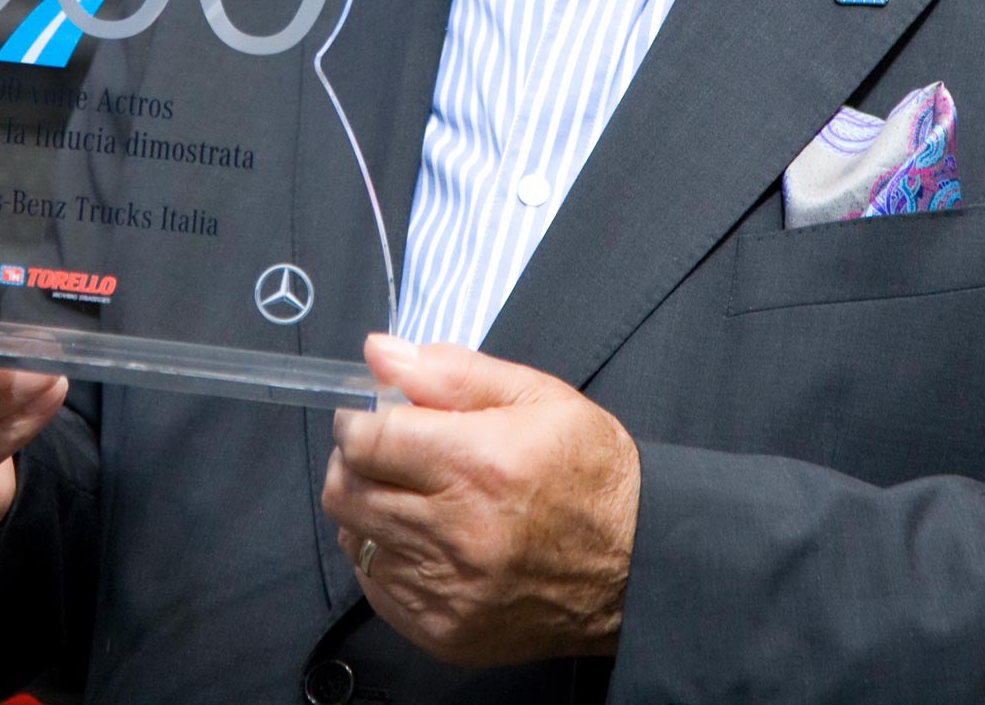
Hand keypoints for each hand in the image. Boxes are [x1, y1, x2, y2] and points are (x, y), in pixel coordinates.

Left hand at [323, 334, 639, 666]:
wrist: (638, 567)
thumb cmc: (591, 476)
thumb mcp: (537, 397)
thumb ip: (451, 373)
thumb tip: (380, 353)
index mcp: (480, 463)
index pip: (367, 439)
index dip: (360, 422)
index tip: (374, 419)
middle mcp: (458, 532)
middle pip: (347, 491)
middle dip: (355, 463)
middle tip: (388, 454)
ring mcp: (448, 589)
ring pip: (353, 539)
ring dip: (369, 510)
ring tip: (413, 498)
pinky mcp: (443, 631)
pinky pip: (375, 586)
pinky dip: (386, 558)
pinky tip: (425, 541)